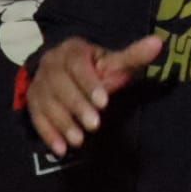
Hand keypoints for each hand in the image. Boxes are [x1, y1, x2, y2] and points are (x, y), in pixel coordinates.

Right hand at [25, 34, 162, 155]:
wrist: (62, 70)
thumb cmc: (94, 68)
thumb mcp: (112, 61)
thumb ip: (133, 56)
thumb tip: (158, 43)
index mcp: (71, 51)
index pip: (77, 65)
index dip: (89, 83)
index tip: (104, 103)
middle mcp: (50, 64)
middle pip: (60, 85)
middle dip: (77, 106)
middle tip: (94, 125)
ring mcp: (39, 83)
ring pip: (47, 102)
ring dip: (62, 122)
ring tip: (78, 141)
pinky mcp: (32, 100)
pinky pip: (36, 116)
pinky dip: (47, 133)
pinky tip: (60, 148)